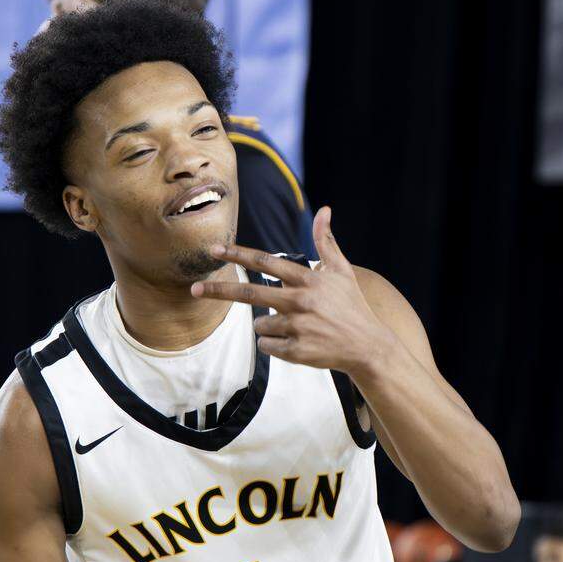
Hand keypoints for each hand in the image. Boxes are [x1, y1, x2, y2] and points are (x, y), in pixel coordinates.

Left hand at [190, 207, 396, 375]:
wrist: (368, 346)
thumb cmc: (352, 306)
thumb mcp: (342, 271)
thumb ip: (327, 241)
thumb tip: (324, 209)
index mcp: (308, 280)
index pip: (265, 262)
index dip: (237, 255)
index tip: (214, 250)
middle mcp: (300, 302)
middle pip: (249, 293)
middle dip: (218, 290)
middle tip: (194, 288)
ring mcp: (297, 328)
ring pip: (260, 324)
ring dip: (268, 325)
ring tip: (296, 327)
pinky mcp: (296, 351)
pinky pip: (267, 346)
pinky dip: (275, 344)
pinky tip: (297, 342)